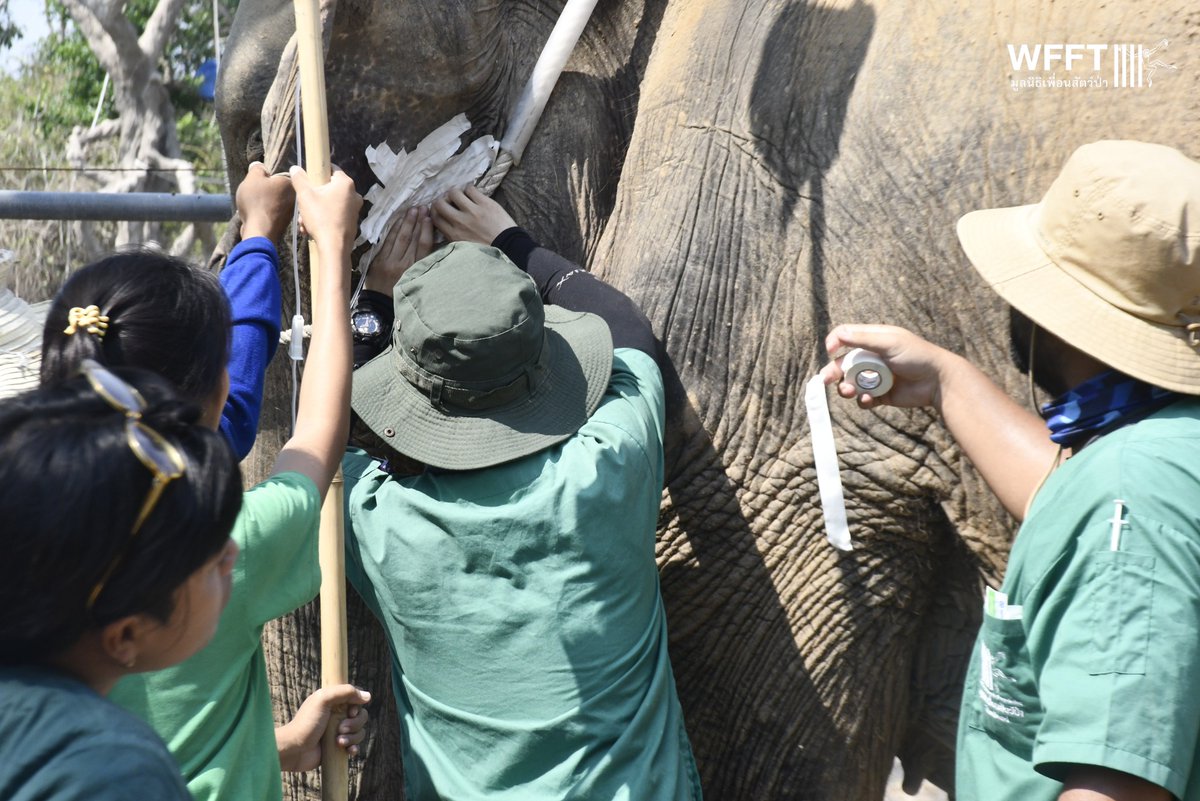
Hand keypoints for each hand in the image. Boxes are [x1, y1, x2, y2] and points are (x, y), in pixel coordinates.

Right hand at [237, 162, 295, 243]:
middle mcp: (294, 198)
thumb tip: (259, 166)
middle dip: (263, 192)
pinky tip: (256, 217)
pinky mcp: (283, 224)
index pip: (277, 176)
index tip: (258, 185)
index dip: (264, 179)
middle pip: (274, 190)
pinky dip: (263, 214)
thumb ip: (257, 168)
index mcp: (290, 184)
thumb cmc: (256, 201)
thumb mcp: (253, 178)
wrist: (259, 231)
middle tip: (254, 196)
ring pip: (272, 202)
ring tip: (254, 207)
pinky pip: (270, 214)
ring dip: (262, 204)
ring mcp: (290, 213)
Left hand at [275, 684, 371, 772]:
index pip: (356, 697)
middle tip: (340, 728)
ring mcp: (338, 732)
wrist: (294, 750)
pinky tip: (347, 751)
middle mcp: (337, 715)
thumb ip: (345, 692)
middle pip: (361, 715)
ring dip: (353, 737)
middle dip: (355, 723)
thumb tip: (368, 696)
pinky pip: (355, 746)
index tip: (351, 711)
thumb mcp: (323, 699)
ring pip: (360, 732)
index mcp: (333, 701)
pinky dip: (354, 748)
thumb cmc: (306, 723)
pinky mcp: (338, 747)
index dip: (358, 704)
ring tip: (338, 742)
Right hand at [289, 165, 362, 251]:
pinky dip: (323, 219)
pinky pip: (334, 215)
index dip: (317, 173)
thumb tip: (295, 167)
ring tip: (304, 223)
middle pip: (328, 189)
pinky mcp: (352, 221)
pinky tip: (310, 229)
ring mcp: (354, 209)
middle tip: (302, 207)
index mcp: (346, 183)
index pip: (331, 169)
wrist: (334, 247)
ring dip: (314, 211)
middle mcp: (354, 194)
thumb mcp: (305, 196)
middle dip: (312, 198)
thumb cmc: (321, 218)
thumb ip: (299, 179)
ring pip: (329, 204)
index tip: (307, 182)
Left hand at [364, 205, 433, 293]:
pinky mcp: (378, 261)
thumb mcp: (416, 281)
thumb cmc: (400, 294)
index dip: (426, 230)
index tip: (429, 218)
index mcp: (415, 270)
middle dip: (417, 221)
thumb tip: (429, 246)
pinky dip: (393, 230)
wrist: (379, 307)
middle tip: (423, 207)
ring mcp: (389, 261)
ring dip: (407, 222)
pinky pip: (387, 241)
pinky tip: (398, 220)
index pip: (423, 246)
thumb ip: (421, 265)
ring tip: (412, 210)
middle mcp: (404, 264)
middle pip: (412, 239)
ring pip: (400, 238)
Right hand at [431, 185, 516, 244]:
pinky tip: (473, 195)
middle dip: (442, 201)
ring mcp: (473, 211)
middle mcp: (460, 221)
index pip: (434, 217)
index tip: (440, 210)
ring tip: (461, 197)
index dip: (435, 211)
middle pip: (439, 203)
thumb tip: (444, 225)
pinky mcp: (485, 203)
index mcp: (454, 235)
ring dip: (455, 193)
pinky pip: (470, 189)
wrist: (509, 247)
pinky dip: (469, 190)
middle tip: (449, 202)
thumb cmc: (487, 250)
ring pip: (453, 192)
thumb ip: (453, 237)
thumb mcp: (465, 249)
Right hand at [820, 323, 959, 409]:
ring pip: (851, 383)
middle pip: (844, 364)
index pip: (846, 336)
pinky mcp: (881, 395)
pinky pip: (864, 399)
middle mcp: (872, 358)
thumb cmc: (917, 355)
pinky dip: (863, 400)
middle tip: (825, 380)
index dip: (835, 342)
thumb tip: (838, 335)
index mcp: (874, 340)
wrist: (938, 381)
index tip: (830, 350)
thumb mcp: (889, 342)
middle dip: (833, 371)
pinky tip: (870, 399)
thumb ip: (863, 339)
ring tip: (849, 391)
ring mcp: (876, 377)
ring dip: (846, 388)